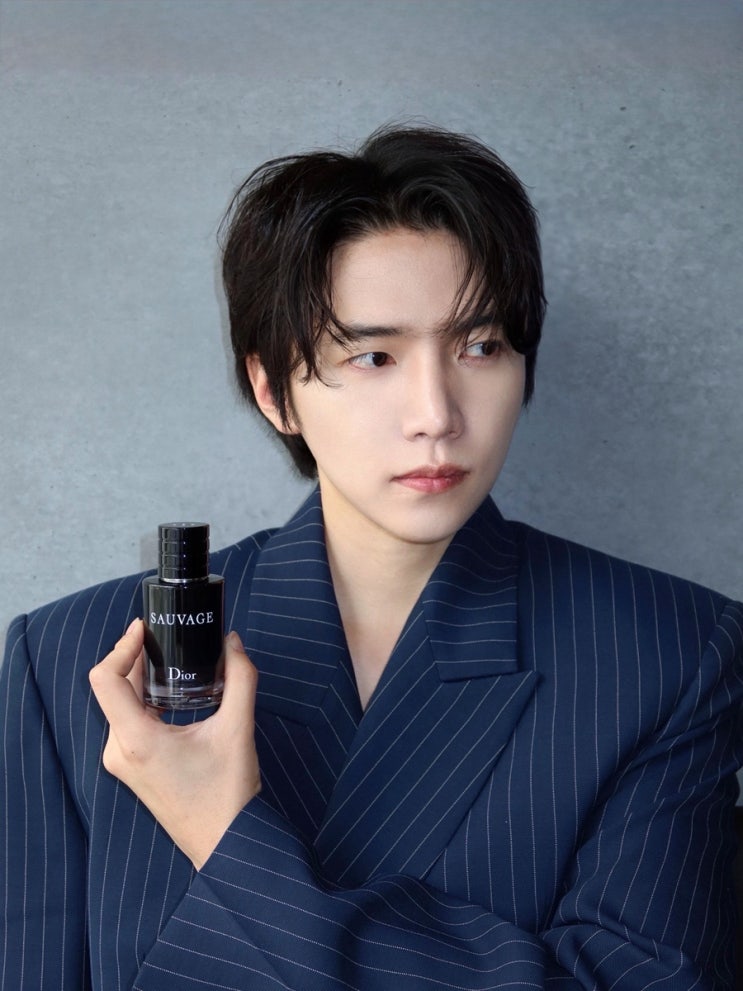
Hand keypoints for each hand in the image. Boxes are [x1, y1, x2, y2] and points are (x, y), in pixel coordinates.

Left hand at [89, 620, 261, 869]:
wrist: (225, 845)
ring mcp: (123, 762)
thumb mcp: (238, 729)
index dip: (121, 647)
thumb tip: (233, 642)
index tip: (144, 629)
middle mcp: (120, 750)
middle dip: (136, 658)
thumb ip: (240, 678)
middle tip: (165, 636)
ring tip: (171, 659)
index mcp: (137, 740)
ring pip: (120, 705)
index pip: (105, 680)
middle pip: (112, 689)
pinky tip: (172, 692)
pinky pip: (128, 722)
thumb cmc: (227, 795)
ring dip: (140, 679)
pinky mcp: (133, 768)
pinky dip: (144, 700)